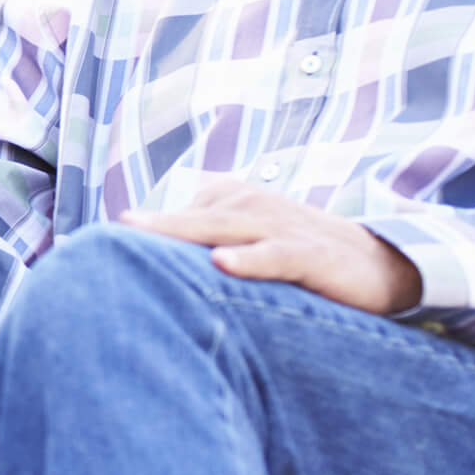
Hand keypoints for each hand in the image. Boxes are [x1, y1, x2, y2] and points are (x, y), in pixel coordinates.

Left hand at [125, 177, 420, 314]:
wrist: (384, 265)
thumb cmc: (301, 259)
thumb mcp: (247, 246)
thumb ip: (200, 249)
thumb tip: (139, 273)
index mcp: (229, 202)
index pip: (173, 221)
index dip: (136, 238)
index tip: (89, 256)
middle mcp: (250, 205)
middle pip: (186, 220)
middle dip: (144, 230)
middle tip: (96, 244)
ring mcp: (280, 227)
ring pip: (223, 229)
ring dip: (181, 235)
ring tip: (138, 239)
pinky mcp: (312, 254)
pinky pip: (276, 254)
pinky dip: (252, 258)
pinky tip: (222, 265)